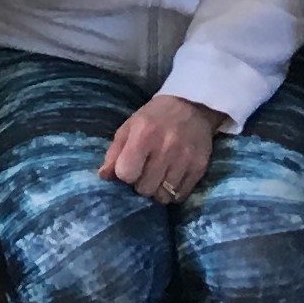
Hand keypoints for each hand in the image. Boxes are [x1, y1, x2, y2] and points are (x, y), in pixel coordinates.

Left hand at [100, 93, 222, 203]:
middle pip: (144, 189)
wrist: (192, 106)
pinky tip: (172, 177)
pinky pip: (180, 196)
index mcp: (144, 134)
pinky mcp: (199, 167)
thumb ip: (114, 152)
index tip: (130, 167)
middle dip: (142, 184)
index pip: (126, 173)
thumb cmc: (155, 118)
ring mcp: (185, 158)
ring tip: (159, 175)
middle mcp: (166, 147)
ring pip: (163, 196)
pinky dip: (173, 192)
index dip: (125, 174)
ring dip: (158, 190)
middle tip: (146, 171)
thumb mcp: (129, 127)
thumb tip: (104, 176)